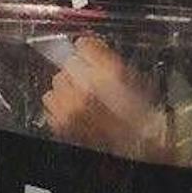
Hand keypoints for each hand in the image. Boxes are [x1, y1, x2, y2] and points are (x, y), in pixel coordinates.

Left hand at [41, 36, 168, 160]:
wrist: (139, 148)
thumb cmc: (140, 118)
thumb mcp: (134, 81)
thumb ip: (108, 61)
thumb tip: (88, 45)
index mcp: (111, 75)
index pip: (83, 45)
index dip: (88, 50)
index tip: (90, 54)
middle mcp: (87, 89)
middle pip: (68, 64)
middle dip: (78, 72)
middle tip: (92, 84)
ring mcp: (70, 108)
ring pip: (57, 83)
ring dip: (67, 88)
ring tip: (83, 100)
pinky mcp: (60, 123)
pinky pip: (51, 103)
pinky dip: (60, 105)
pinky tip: (76, 112)